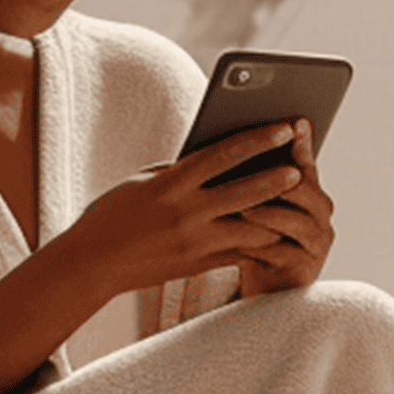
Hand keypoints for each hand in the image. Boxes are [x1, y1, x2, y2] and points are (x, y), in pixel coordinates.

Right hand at [57, 122, 318, 303]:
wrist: (91, 264)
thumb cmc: (112, 216)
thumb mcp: (142, 183)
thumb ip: (178, 172)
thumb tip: (214, 160)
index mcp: (171, 184)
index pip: (223, 154)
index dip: (257, 139)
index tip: (283, 128)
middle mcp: (186, 213)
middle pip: (245, 192)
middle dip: (277, 178)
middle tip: (302, 167)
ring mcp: (194, 243)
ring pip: (250, 229)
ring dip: (275, 216)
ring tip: (295, 205)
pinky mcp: (197, 266)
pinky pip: (239, 253)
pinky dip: (258, 243)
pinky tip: (274, 234)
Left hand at [235, 122, 335, 296]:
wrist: (261, 286)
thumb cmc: (253, 238)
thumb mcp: (254, 204)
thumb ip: (253, 175)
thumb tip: (237, 139)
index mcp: (310, 191)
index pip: (305, 162)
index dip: (301, 144)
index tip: (294, 123)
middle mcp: (320, 214)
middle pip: (304, 189)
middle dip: (279, 180)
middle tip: (255, 173)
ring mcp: (317, 243)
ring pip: (296, 222)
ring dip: (268, 214)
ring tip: (243, 209)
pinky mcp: (305, 269)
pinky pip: (284, 255)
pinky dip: (261, 248)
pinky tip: (239, 243)